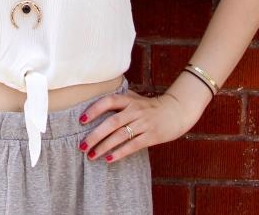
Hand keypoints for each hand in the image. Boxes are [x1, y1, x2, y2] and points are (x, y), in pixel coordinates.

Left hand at [77, 86, 210, 163]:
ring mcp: (144, 123)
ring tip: (91, 155)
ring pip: (120, 136)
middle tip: (82, 145)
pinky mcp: (151, 136)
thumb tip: (95, 106)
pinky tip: (109, 159)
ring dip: (104, 147)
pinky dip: (119, 153)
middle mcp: (135, 110)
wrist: (177, 111)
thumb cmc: (151, 106)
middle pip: (111, 123)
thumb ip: (119, 101)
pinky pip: (132, 145)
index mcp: (129, 100)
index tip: (81, 121)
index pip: (108, 102)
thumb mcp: (135, 99)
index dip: (94, 110)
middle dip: (95, 135)